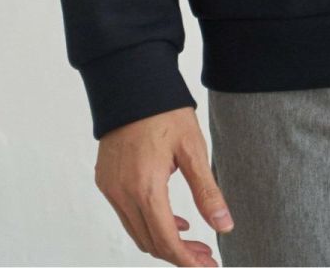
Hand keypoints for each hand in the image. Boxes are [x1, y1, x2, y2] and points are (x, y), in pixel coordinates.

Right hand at [94, 105, 233, 266]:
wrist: (131, 81)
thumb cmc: (165, 110)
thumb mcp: (193, 148)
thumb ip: (207, 191)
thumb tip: (224, 226)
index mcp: (145, 187)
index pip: (165, 241)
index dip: (187, 259)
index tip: (207, 266)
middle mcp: (122, 193)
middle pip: (150, 242)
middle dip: (178, 254)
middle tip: (205, 255)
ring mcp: (110, 187)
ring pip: (136, 231)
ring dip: (163, 240)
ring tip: (192, 238)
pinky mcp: (105, 180)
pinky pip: (126, 214)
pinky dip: (147, 222)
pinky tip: (170, 216)